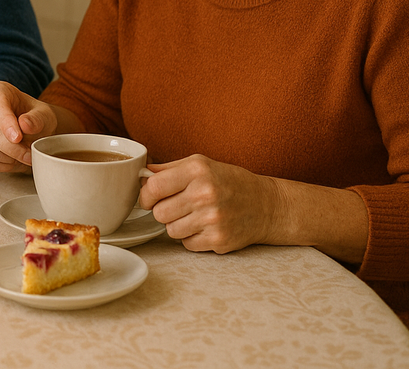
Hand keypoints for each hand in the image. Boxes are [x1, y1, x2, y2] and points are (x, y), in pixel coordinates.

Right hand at [0, 81, 58, 172]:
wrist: (31, 130)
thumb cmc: (36, 118)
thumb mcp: (44, 115)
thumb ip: (37, 119)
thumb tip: (25, 124)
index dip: (5, 122)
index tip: (18, 138)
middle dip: (10, 147)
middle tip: (29, 155)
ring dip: (7, 158)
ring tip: (24, 157)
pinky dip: (0, 166)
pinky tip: (14, 162)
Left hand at [139, 154, 280, 253]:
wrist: (267, 205)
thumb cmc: (230, 182)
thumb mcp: (201, 164)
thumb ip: (168, 168)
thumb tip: (140, 174)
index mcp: (198, 171)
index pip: (153, 187)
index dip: (146, 195)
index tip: (150, 197)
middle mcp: (205, 194)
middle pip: (159, 213)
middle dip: (163, 211)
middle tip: (178, 206)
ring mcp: (213, 219)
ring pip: (170, 230)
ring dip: (177, 225)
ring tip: (194, 215)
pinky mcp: (219, 240)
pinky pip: (186, 244)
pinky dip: (191, 238)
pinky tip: (205, 227)